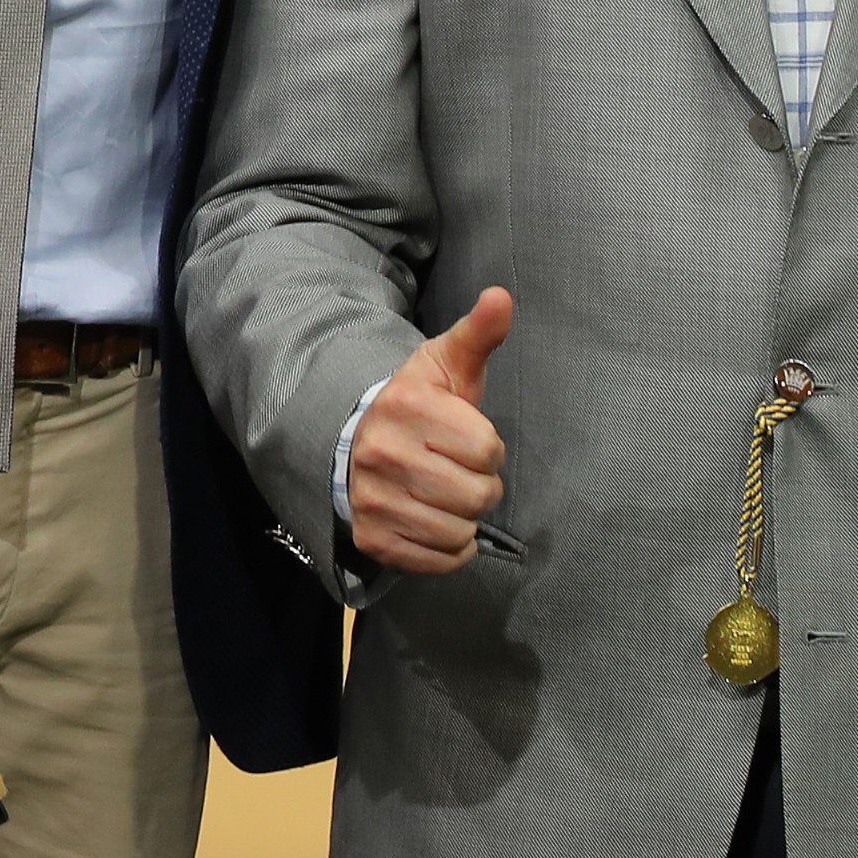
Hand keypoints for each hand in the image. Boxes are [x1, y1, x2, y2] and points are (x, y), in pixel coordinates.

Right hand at [346, 287, 512, 575]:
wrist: (354, 443)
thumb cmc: (419, 405)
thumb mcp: (446, 364)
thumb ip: (478, 334)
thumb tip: (503, 296)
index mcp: (405, 405)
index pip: (487, 448)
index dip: (487, 447)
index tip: (467, 439)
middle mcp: (382, 452)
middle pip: (476, 495)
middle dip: (480, 487)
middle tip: (460, 472)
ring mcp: (371, 498)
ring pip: (458, 531)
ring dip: (465, 519)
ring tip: (447, 496)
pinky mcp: (370, 536)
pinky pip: (436, 561)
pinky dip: (448, 549)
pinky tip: (437, 523)